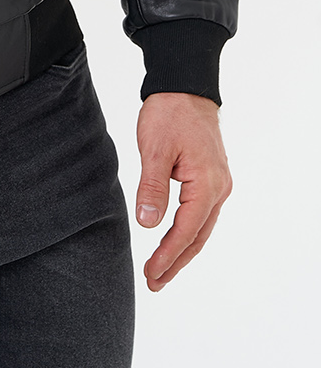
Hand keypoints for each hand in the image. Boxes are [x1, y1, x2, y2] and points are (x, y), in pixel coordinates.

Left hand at [135, 92, 231, 291]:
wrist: (185, 84)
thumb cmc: (170, 112)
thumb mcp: (154, 149)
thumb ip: (152, 187)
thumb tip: (148, 224)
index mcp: (207, 184)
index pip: (186, 230)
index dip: (168, 255)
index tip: (151, 274)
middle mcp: (219, 188)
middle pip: (198, 236)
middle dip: (176, 262)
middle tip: (155, 283)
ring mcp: (218, 183)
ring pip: (201, 227)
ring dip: (182, 249)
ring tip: (162, 271)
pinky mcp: (211, 177)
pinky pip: (201, 213)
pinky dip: (188, 231)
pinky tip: (175, 241)